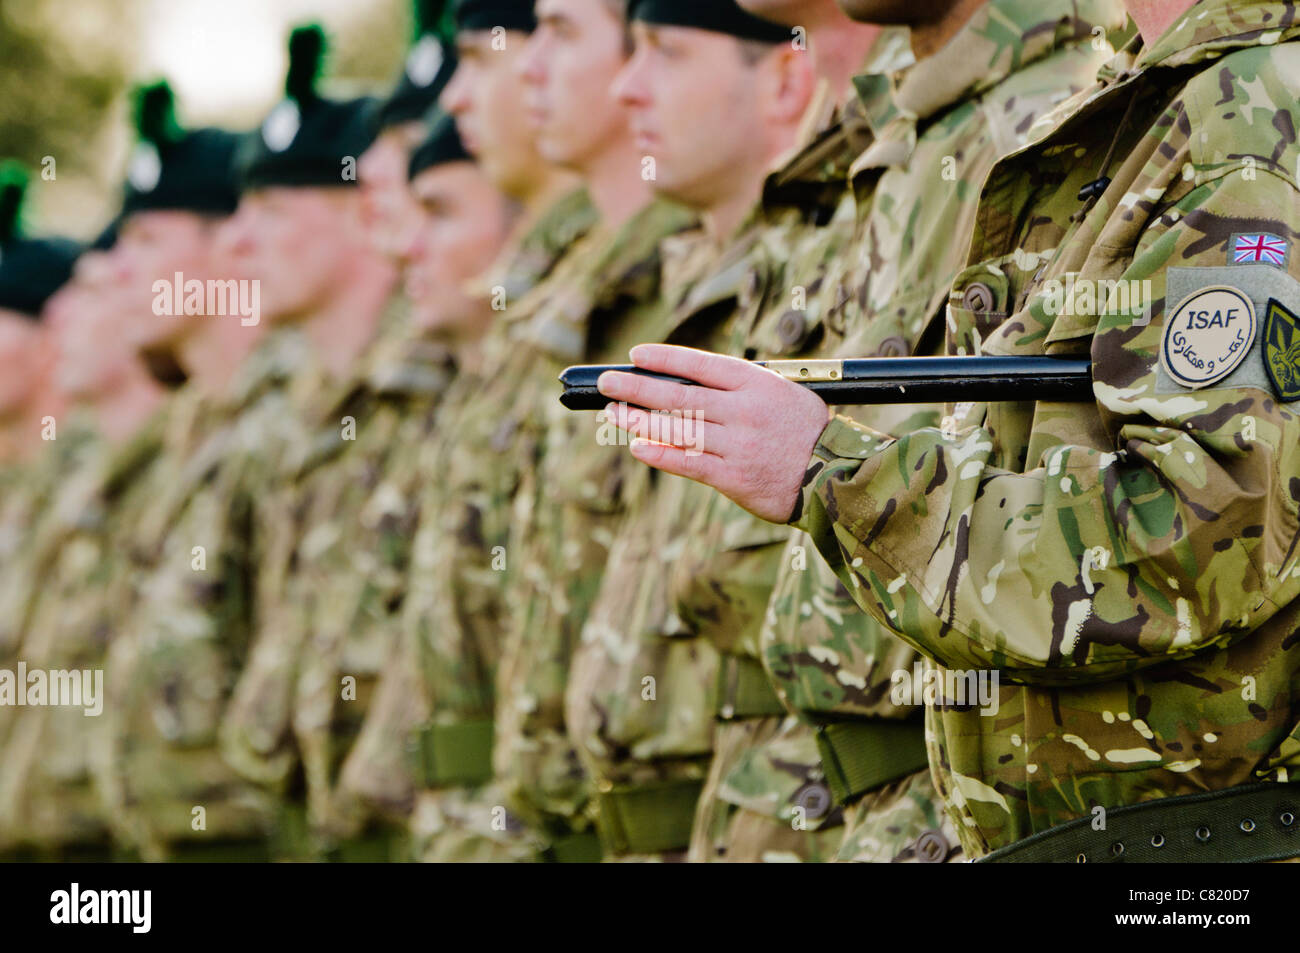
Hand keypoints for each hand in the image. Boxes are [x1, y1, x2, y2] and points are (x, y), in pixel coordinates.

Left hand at [597, 344, 830, 522]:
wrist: (835, 476)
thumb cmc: (807, 432)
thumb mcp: (784, 393)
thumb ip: (741, 389)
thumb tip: (688, 385)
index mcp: (757, 383)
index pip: (700, 364)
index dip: (664, 359)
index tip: (636, 355)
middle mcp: (743, 411)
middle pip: (679, 396)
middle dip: (637, 387)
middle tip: (607, 383)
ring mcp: (737, 445)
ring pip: (678, 429)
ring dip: (640, 420)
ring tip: (614, 413)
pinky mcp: (733, 477)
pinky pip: (688, 463)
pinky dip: (660, 454)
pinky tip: (638, 446)